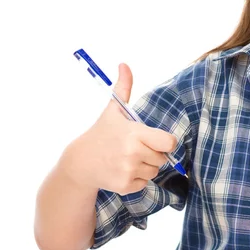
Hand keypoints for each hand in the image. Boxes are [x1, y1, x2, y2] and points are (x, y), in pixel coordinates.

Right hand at [64, 63, 177, 194]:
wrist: (80, 162)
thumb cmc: (102, 133)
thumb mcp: (113, 110)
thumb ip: (123, 88)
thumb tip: (124, 64)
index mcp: (135, 133)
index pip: (170, 142)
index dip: (166, 141)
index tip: (155, 139)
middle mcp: (133, 153)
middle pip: (163, 158)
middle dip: (154, 153)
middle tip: (136, 148)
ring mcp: (129, 171)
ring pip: (155, 171)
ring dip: (147, 166)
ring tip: (128, 158)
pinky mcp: (125, 186)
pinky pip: (145, 182)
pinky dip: (138, 178)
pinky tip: (123, 170)